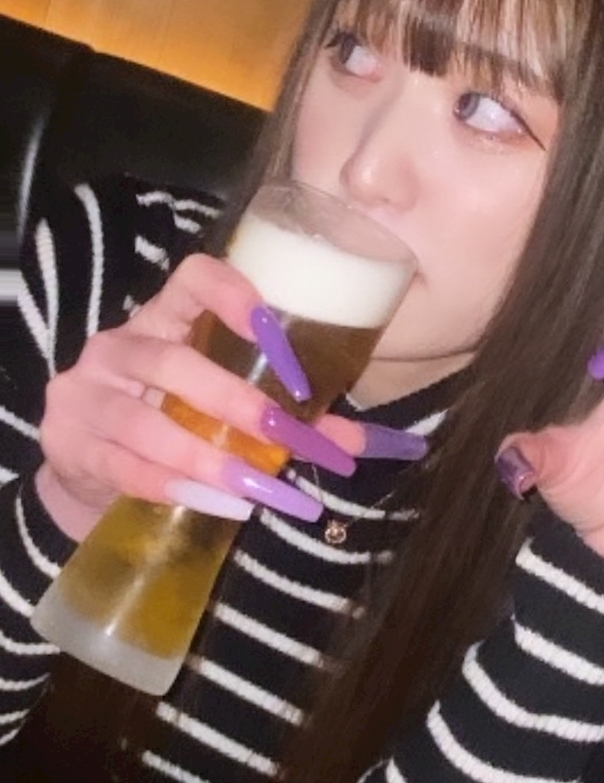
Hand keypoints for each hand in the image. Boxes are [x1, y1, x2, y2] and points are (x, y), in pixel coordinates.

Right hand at [36, 253, 425, 540]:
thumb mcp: (219, 412)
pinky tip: (216, 504)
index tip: (277, 330)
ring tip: (254, 486)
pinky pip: (122, 466)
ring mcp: (84, 394)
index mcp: (164, 320)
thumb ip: (286, 421)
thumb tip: (356, 444)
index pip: (192, 278)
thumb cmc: (170, 426)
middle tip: (285, 436)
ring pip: (144, 421)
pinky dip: (174, 486)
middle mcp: (118, 346)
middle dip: (233, 400)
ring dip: (205, 455)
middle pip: (172, 360)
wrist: (86, 474)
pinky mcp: (67, 443)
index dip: (231, 294)